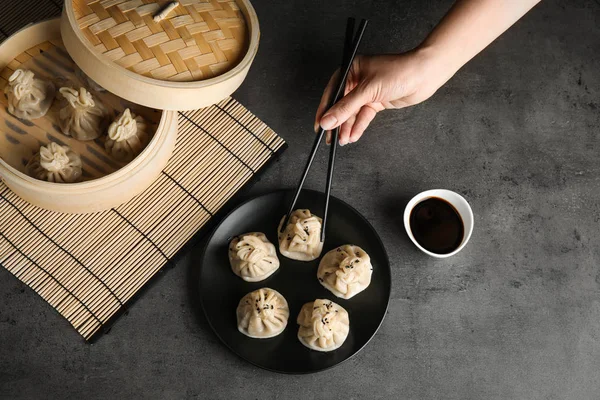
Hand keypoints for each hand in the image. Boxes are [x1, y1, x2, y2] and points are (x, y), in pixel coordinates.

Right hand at [315, 48, 450, 144]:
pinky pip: (364, 116)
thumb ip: (346, 108)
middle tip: (330, 137)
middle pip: (341, 105)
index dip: (325, 110)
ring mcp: (368, 92)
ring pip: (352, 113)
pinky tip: (353, 136)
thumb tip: (328, 120)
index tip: (319, 125)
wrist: (424, 75)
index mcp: (352, 70)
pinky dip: (359, 127)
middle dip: (337, 122)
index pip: (332, 92)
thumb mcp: (368, 90)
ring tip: (343, 140)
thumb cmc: (399, 72)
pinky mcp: (377, 102)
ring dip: (347, 127)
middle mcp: (357, 80)